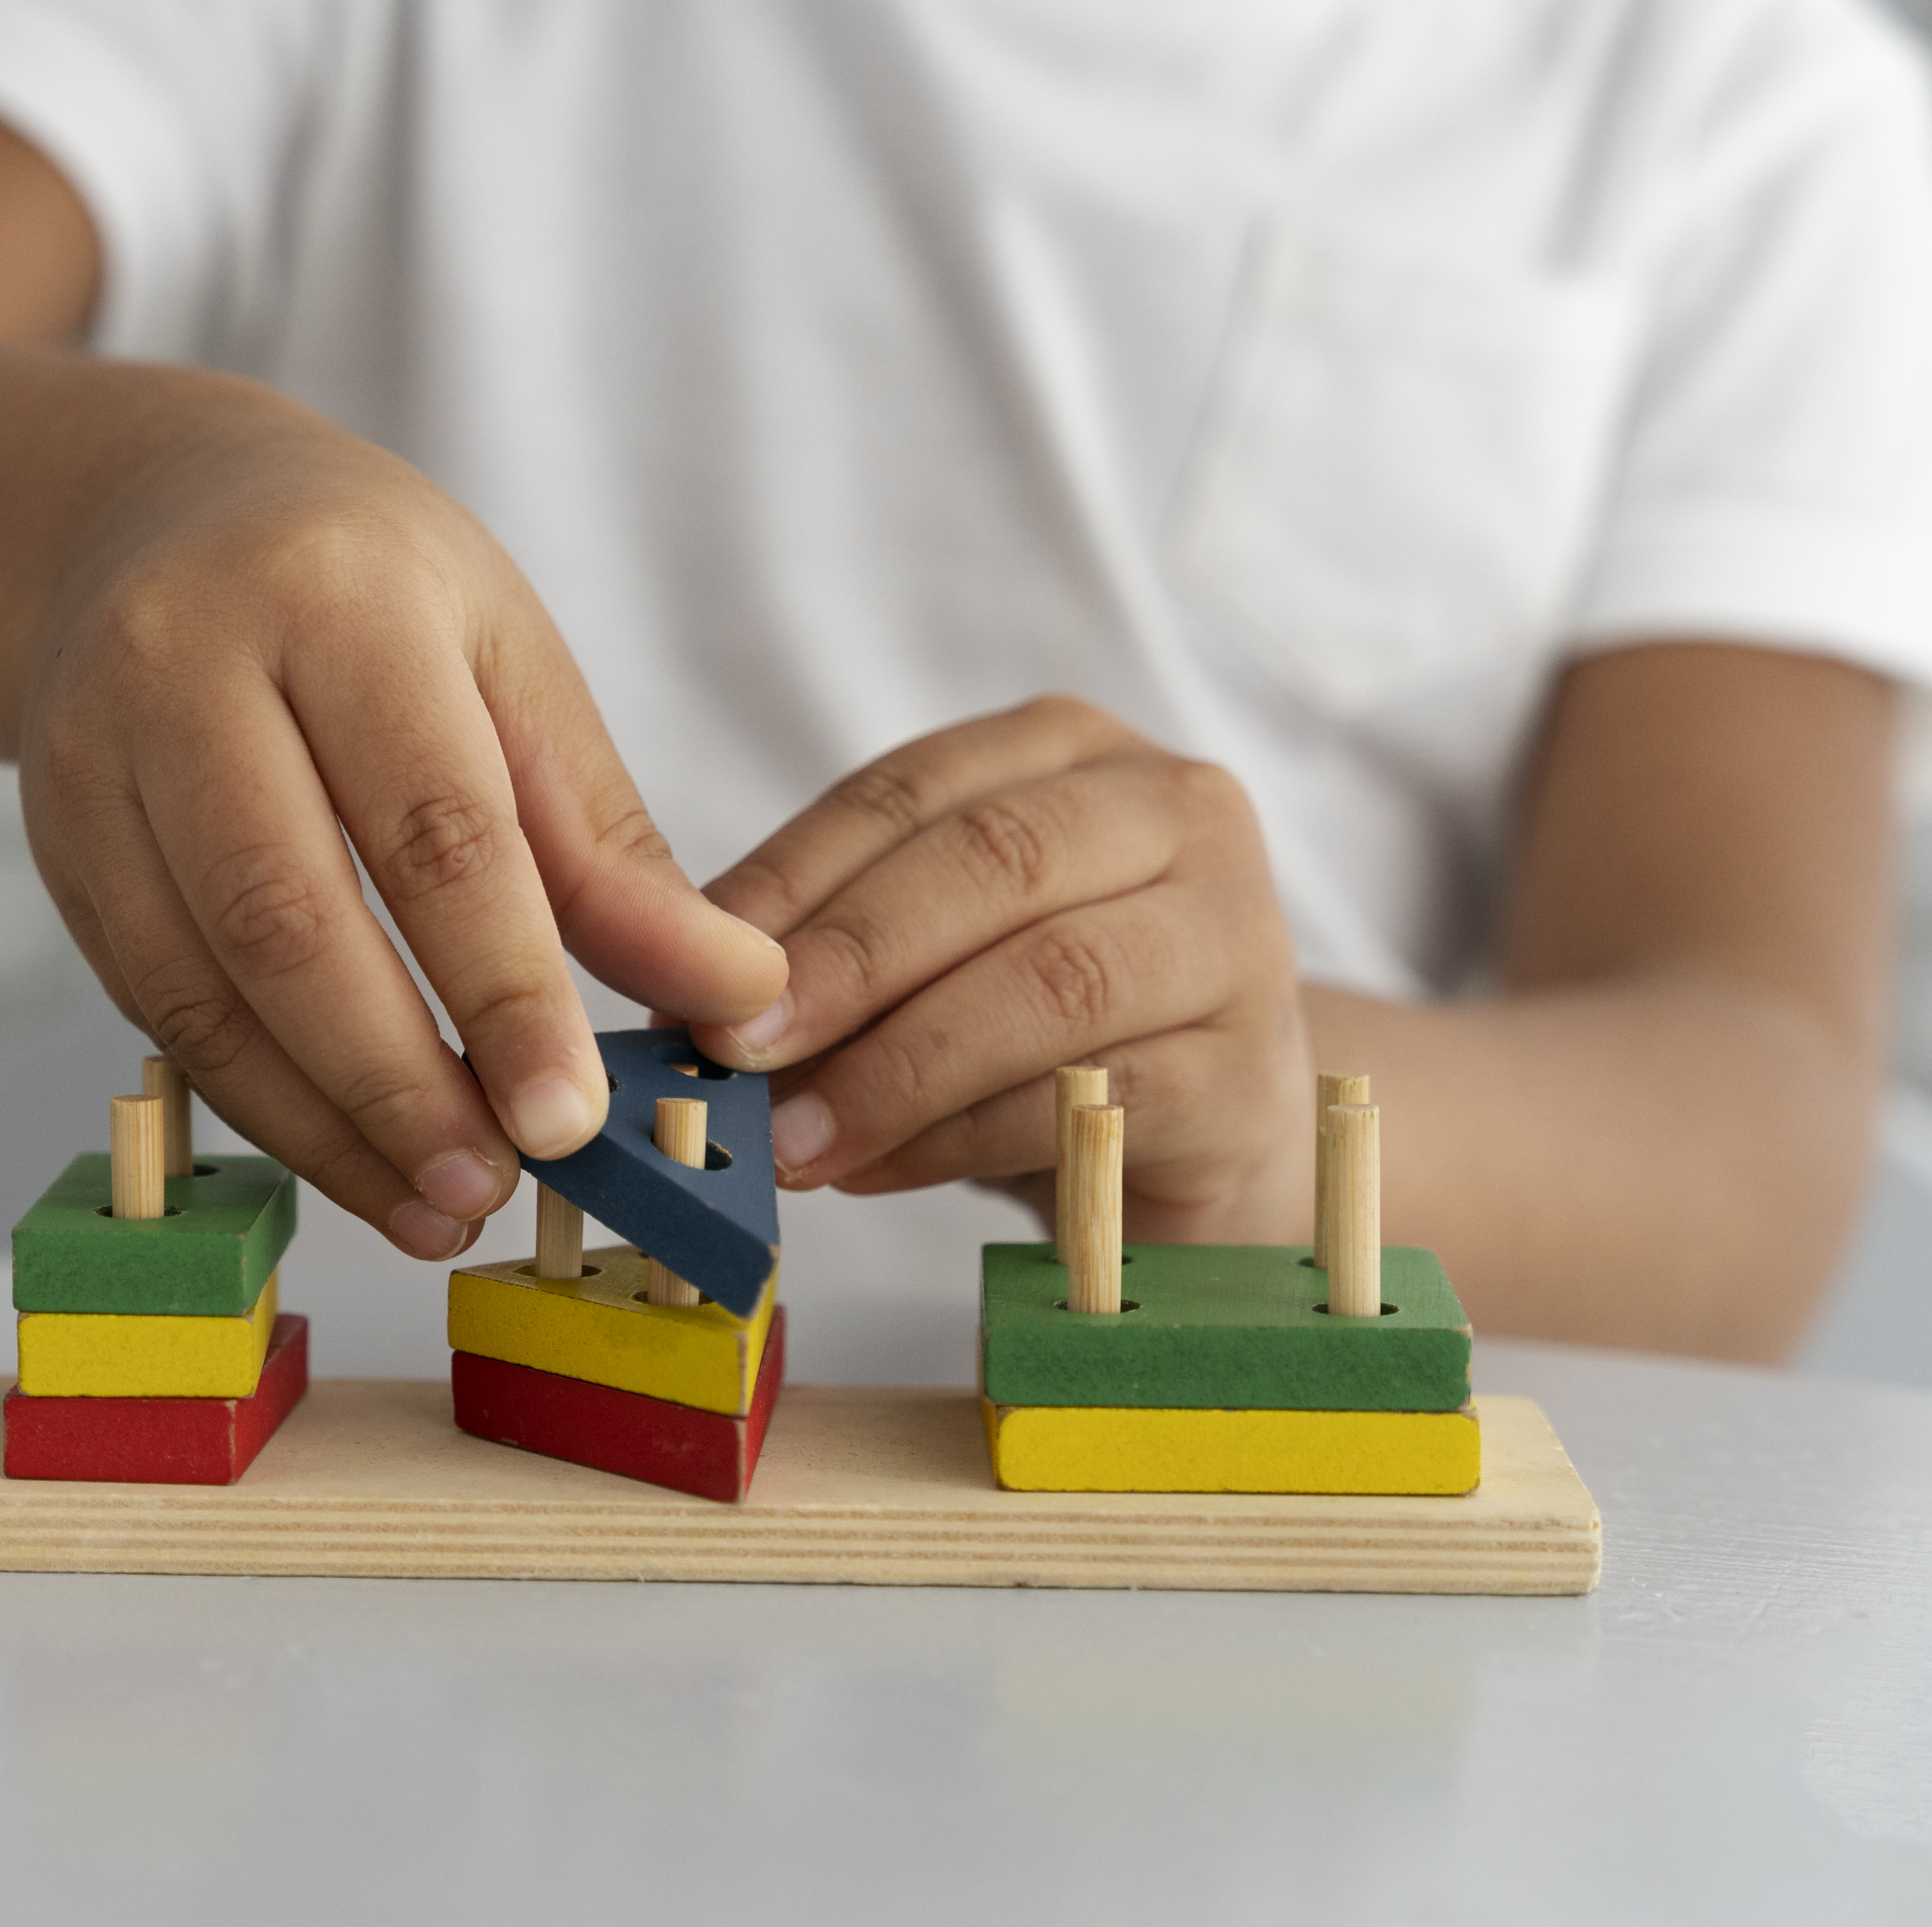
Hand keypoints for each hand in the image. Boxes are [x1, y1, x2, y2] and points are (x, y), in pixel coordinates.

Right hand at [19, 401, 785, 1257]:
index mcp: (334, 599)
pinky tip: (351, 1156)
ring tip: (435, 1203)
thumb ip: (606, 848)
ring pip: (202, 989)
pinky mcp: (58, 848)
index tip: (571, 1117)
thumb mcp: (510, 669)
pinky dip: (262, 1102)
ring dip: (324, 1123)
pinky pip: (158, 1009)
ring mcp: (93, 762)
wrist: (159, 516)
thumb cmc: (369, 592)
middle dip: (398, 1081)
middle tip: (493, 1187)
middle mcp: (183, 668)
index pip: (427, 825)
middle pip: (289, 920)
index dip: (503, 988)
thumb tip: (735, 998)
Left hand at [687, 698, 1308, 1241]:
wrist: (1204, 1131)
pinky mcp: (1248, 1072)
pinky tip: (874, 1170)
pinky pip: (1090, 1098)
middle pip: (990, 867)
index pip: (908, 792)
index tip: (687, 965)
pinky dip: (962, 1139)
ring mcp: (1234, 935)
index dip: (790, 879)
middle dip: (844, 963)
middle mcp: (1173, 811)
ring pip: (1047, 983)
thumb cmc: (1040, 1026)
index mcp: (1072, 751)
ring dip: (895, 1068)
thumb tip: (683, 999)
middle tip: (734, 1052)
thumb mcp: (931, 955)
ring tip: (791, 1139)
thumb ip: (834, 950)